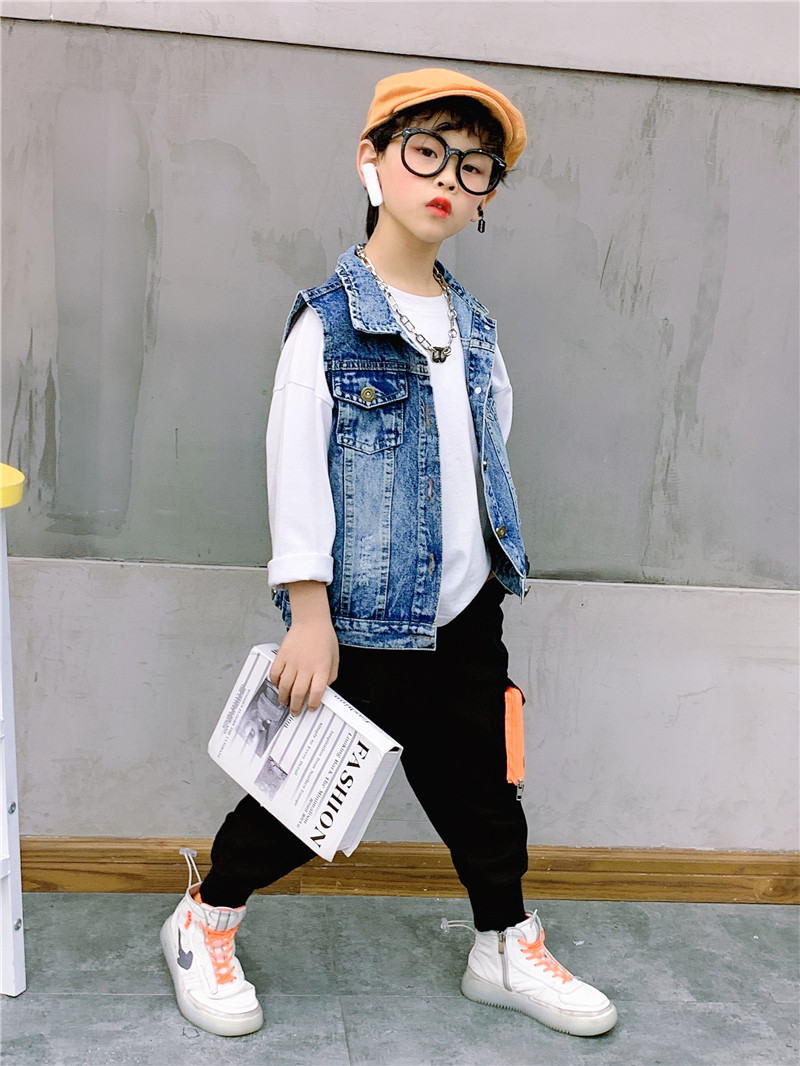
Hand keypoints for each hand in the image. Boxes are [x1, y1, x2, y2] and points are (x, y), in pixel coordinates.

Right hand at [269, 582, 338, 715]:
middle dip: (296, 706)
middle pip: (299, 692)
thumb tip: (325, 689)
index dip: (314, 703)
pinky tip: (278, 686)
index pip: (317, 692)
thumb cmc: (324, 637)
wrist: (311, 621)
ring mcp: (292, 661)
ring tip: (284, 703)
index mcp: (321, 667)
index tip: (312, 708)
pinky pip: (275, 673)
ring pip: (285, 686)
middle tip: (295, 712)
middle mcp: (306, 666)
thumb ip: (331, 675)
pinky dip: (275, 682)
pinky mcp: (282, 656)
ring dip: (283, 698)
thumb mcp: (335, 657)